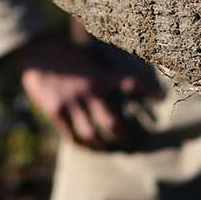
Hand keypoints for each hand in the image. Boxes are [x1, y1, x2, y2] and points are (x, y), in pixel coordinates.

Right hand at [9, 31, 164, 150]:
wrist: (37, 51)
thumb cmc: (67, 51)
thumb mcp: (91, 57)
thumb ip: (105, 72)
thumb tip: (119, 83)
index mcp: (100, 75)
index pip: (129, 84)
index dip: (147, 91)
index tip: (163, 98)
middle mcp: (88, 91)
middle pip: (111, 122)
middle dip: (124, 136)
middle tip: (132, 143)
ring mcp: (71, 103)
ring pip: (92, 134)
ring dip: (104, 145)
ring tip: (110, 148)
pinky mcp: (56, 111)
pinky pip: (72, 136)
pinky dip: (82, 144)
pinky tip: (88, 146)